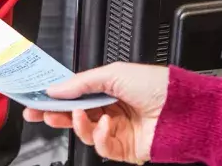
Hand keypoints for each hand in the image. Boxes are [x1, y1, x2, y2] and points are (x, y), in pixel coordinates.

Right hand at [23, 62, 168, 164]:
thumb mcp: (114, 73)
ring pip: (85, 133)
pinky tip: (107, 125)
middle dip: (55, 114)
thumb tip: (56, 88)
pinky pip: (103, 147)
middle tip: (39, 113)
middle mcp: (111, 109)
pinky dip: (101, 136)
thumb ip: (81, 82)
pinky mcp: (125, 149)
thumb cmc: (157, 85)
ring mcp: (117, 130)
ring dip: (79, 124)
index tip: (37, 97)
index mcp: (108, 89)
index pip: (74, 95)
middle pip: (74, 115)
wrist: (184, 108)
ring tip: (81, 114)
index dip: (55, 97)